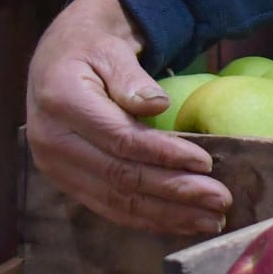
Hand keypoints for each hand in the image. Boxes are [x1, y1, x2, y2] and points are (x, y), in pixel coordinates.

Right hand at [25, 0, 231, 233]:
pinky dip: (146, 218)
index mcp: (62, 103)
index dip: (164, 154)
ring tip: (210, 221)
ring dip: (166, 214)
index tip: (206, 163)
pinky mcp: (66, 182)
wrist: (55, 62)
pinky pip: (107, 206)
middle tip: (220, 201)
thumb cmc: (92, 51)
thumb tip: (157, 104)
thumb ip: (131, 77)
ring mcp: (55, 167)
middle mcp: (52, 142)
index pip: (120, 139)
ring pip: (115, 200)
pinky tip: (179, 223)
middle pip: (120, 176)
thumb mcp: (111, 49)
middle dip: (175, 191)